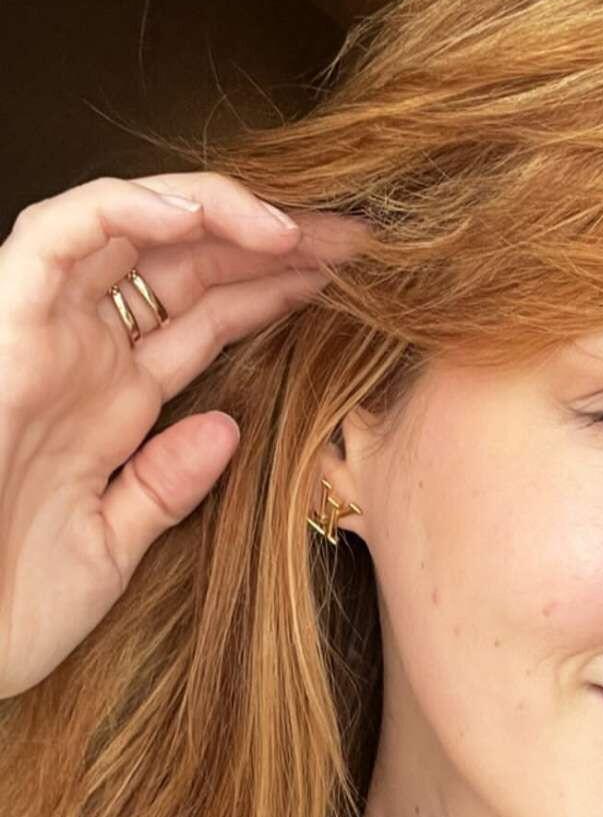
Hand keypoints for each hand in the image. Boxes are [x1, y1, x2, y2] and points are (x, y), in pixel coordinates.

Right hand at [0, 170, 364, 696]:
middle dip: (269, 239)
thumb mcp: (109, 547)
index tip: (353, 280)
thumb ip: (165, 486)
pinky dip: (124, 209)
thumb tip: (227, 430)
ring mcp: (40, 333)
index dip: (275, 290)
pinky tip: (196, 217)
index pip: (205, 320)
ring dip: (213, 212)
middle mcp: (79, 355)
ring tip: (293, 225)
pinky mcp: (1, 322)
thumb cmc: (6, 606)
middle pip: (183, 263)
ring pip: (129, 227)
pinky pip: (59, 233)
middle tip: (353, 235)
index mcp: (109, 403)